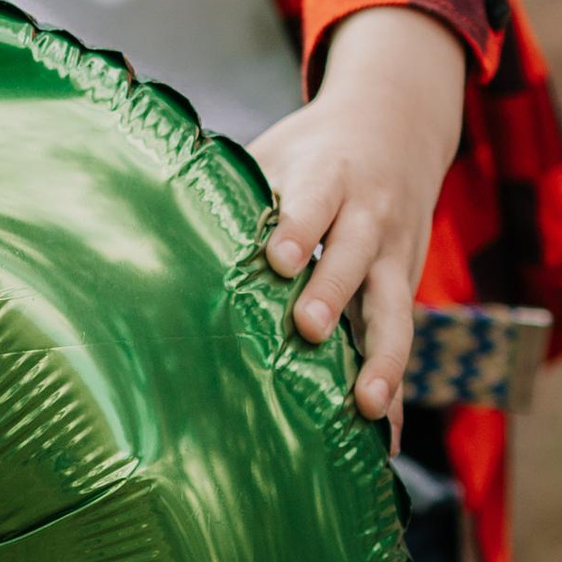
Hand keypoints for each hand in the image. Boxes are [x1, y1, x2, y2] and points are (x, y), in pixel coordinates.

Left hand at [247, 6, 468, 430]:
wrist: (398, 124)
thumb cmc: (314, 150)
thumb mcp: (277, 150)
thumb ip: (236, 187)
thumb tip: (154, 224)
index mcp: (328, 176)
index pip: (313, 202)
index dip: (295, 229)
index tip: (275, 259)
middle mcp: (368, 216)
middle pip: (354, 256)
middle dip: (333, 292)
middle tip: (307, 328)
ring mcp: (394, 255)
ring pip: (394, 310)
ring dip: (383, 359)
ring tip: (367, 406)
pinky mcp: (406, 285)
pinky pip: (402, 340)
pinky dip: (396, 386)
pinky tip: (386, 436)